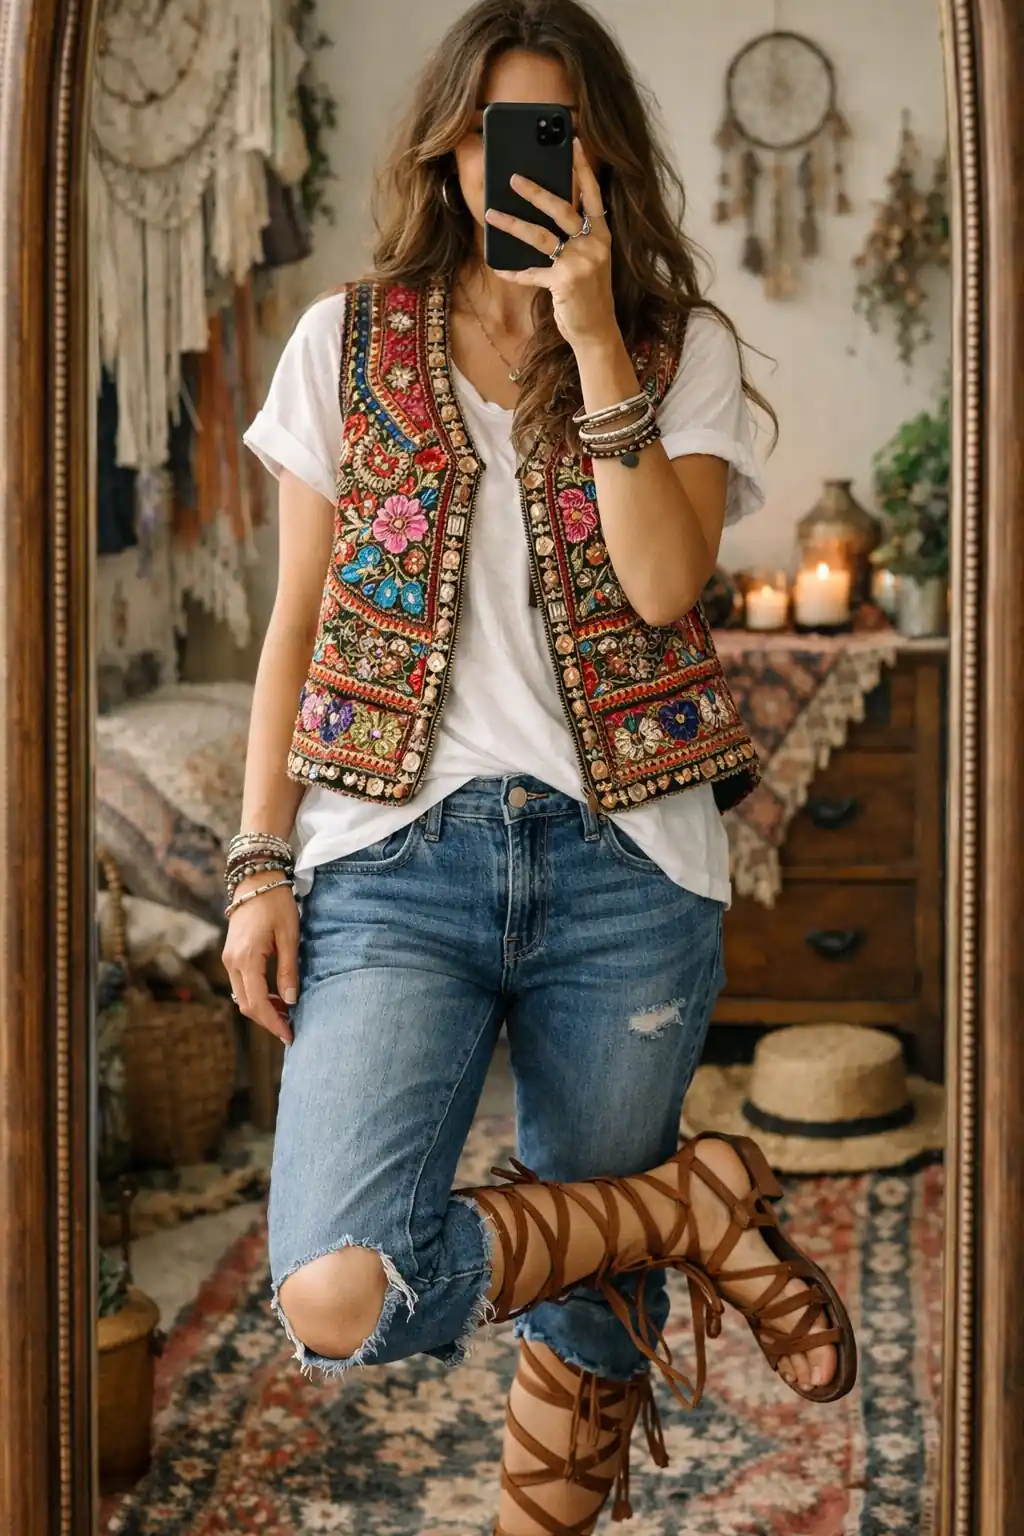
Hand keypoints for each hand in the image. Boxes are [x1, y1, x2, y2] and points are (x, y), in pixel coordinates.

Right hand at [222, 877, 298, 1045]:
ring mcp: (229, 959)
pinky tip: (275, 998)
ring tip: (287, 1014)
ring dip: (262, 1009)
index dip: (273, 1023)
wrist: (256, 880)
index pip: (258, 1002)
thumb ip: (288, 970)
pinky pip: (241, 985)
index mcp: (247, 958)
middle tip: (291, 1029)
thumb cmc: (277, 904)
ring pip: (242, 997)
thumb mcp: (290, 936)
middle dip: (268, 1021)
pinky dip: (256, 996)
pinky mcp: (231, 956)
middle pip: (246, 1005)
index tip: (290, 1036)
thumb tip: (291, 1001)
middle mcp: (232, 962)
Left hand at [485, 138, 617, 354]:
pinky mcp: (565, 283)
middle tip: (513, 177)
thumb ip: (573, 240)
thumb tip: (540, 218)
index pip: (593, 195)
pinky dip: (514, 271)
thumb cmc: (587, 295)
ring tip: (492, 213)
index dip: (583, 168)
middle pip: (562, 209)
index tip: (573, 142)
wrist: (597, 332)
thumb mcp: (587, 262)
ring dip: (513, 224)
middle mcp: (594, 245)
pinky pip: (532, 272)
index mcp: (602, 236)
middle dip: (536, 192)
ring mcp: (581, 263)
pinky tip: (498, 266)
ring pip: (541, 236)